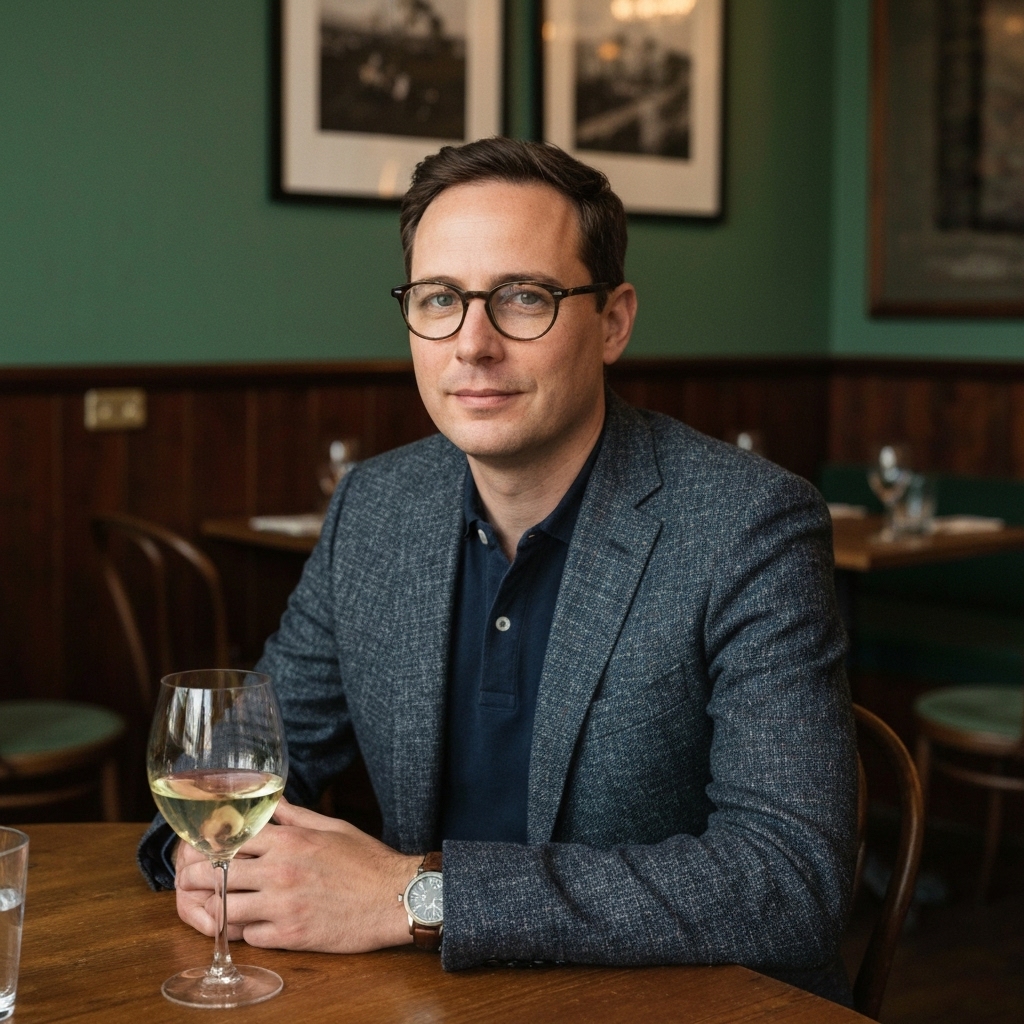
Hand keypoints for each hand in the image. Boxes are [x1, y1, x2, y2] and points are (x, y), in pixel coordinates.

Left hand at [173, 798, 421, 951]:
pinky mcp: (291, 936)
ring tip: (212, 906)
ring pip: (226, 910)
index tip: (200, 849)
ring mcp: (283, 906)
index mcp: (289, 841)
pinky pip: (250, 937)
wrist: (395, 898)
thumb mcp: (331, 827)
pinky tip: (249, 925)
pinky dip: (246, 932)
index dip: (209, 844)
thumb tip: (271, 798)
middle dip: (196, 878)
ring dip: (215, 909)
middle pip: (217, 876)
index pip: (230, 839)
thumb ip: (294, 814)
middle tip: (189, 881)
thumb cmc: (367, 860)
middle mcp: (280, 871)